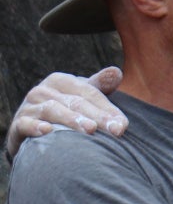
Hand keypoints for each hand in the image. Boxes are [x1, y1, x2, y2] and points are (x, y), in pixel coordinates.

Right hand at [6, 67, 127, 157]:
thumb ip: (98, 87)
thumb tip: (117, 72)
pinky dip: (35, 127)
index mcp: (61, 81)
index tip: (123, 125)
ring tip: (91, 130)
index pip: (89, 93)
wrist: (29, 128)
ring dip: (72, 119)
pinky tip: (48, 131)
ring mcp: (29, 107)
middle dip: (98, 117)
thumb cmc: (63, 110)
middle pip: (75, 102)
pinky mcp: (18, 125)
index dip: (108, 108)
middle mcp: (43, 90)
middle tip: (116, 130)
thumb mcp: (79, 96)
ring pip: (53, 110)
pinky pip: (25, 124)